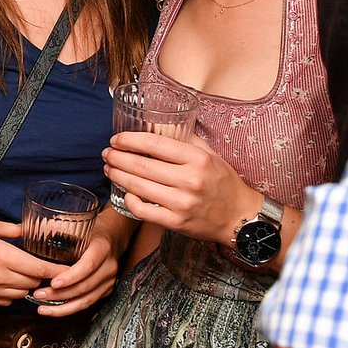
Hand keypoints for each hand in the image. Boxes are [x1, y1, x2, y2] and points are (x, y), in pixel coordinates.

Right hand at [0, 217, 60, 304]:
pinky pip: (6, 300)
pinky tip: (9, 281)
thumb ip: (12, 230)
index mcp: (2, 255)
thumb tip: (29, 230)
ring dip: (28, 285)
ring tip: (27, 273)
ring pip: (22, 294)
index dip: (58, 271)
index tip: (71, 270)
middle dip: (42, 276)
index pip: (39, 269)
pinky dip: (13, 293)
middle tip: (46, 267)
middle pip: (33, 283)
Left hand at [29, 225, 119, 315]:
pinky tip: (53, 310)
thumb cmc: (91, 229)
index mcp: (101, 248)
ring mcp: (108, 280)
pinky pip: (87, 303)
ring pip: (86, 299)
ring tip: (42, 307)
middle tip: (38, 294)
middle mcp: (108, 267)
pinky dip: (70, 309)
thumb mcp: (77, 225)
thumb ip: (56, 228)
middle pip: (85, 286)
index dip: (71, 276)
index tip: (53, 282)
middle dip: (60, 294)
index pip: (88, 265)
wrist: (113, 236)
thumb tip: (23, 228)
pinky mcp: (106, 290)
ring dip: (63, 306)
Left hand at [104, 130, 255, 244]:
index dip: (129, 140)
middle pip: (141, 165)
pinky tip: (125, 192)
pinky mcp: (176, 222)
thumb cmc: (223, 183)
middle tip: (106, 154)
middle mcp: (189, 180)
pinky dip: (129, 200)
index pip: (154, 143)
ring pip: (138, 186)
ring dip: (117, 175)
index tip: (116, 140)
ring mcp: (182, 203)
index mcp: (197, 159)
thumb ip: (186, 139)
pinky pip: (143, 210)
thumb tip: (159, 124)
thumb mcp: (211, 155)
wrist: (240, 217)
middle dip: (117, 158)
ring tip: (109, 169)